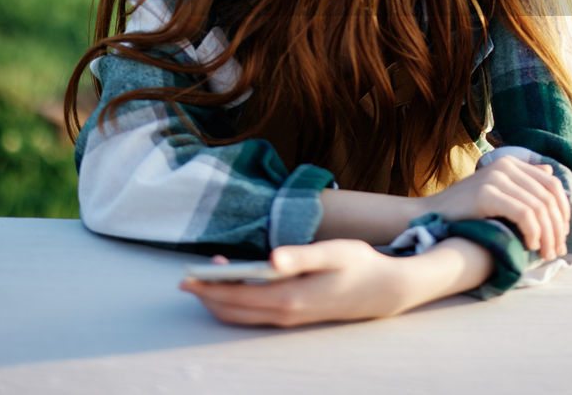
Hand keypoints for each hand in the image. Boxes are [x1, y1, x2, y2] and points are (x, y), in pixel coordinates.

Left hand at [180, 240, 410, 326]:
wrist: (385, 290)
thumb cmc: (359, 265)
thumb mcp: (332, 252)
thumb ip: (299, 256)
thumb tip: (270, 259)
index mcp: (290, 297)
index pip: (237, 296)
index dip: (209, 288)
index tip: (187, 277)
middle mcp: (285, 314)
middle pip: (233, 311)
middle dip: (208, 295)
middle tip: (187, 276)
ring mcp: (289, 318)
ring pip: (243, 315)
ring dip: (221, 298)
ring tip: (208, 275)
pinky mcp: (294, 316)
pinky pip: (255, 313)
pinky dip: (238, 300)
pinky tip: (237, 281)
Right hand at [420, 155, 569, 259]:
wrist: (430, 215)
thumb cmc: (465, 210)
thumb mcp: (497, 192)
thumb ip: (522, 183)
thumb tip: (551, 174)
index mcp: (511, 163)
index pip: (552, 185)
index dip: (563, 211)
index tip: (562, 234)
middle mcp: (506, 166)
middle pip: (548, 198)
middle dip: (558, 228)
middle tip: (557, 251)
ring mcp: (496, 178)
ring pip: (539, 208)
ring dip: (548, 235)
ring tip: (546, 254)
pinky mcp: (487, 193)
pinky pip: (524, 214)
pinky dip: (533, 232)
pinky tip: (531, 246)